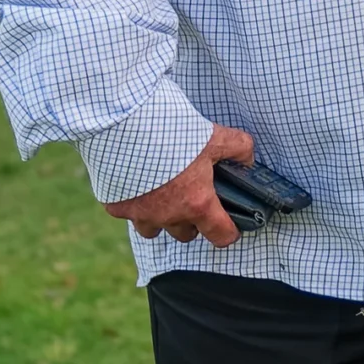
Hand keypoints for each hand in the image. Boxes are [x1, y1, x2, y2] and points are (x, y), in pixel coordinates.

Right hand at [104, 126, 255, 248]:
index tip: (230, 224)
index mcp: (198, 204)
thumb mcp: (217, 137)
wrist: (129, 127)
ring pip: (153, 230)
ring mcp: (141, 214)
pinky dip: (134, 203)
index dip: (229, 232)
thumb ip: (239, 149)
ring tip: (163, 195)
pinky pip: (128, 214)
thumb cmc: (175, 133)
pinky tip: (136, 183)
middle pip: (186, 234)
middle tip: (193, 198)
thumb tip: (247, 160)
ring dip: (161, 218)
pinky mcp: (117, 206)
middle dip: (192, 222)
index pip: (221, 236)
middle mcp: (169, 216)